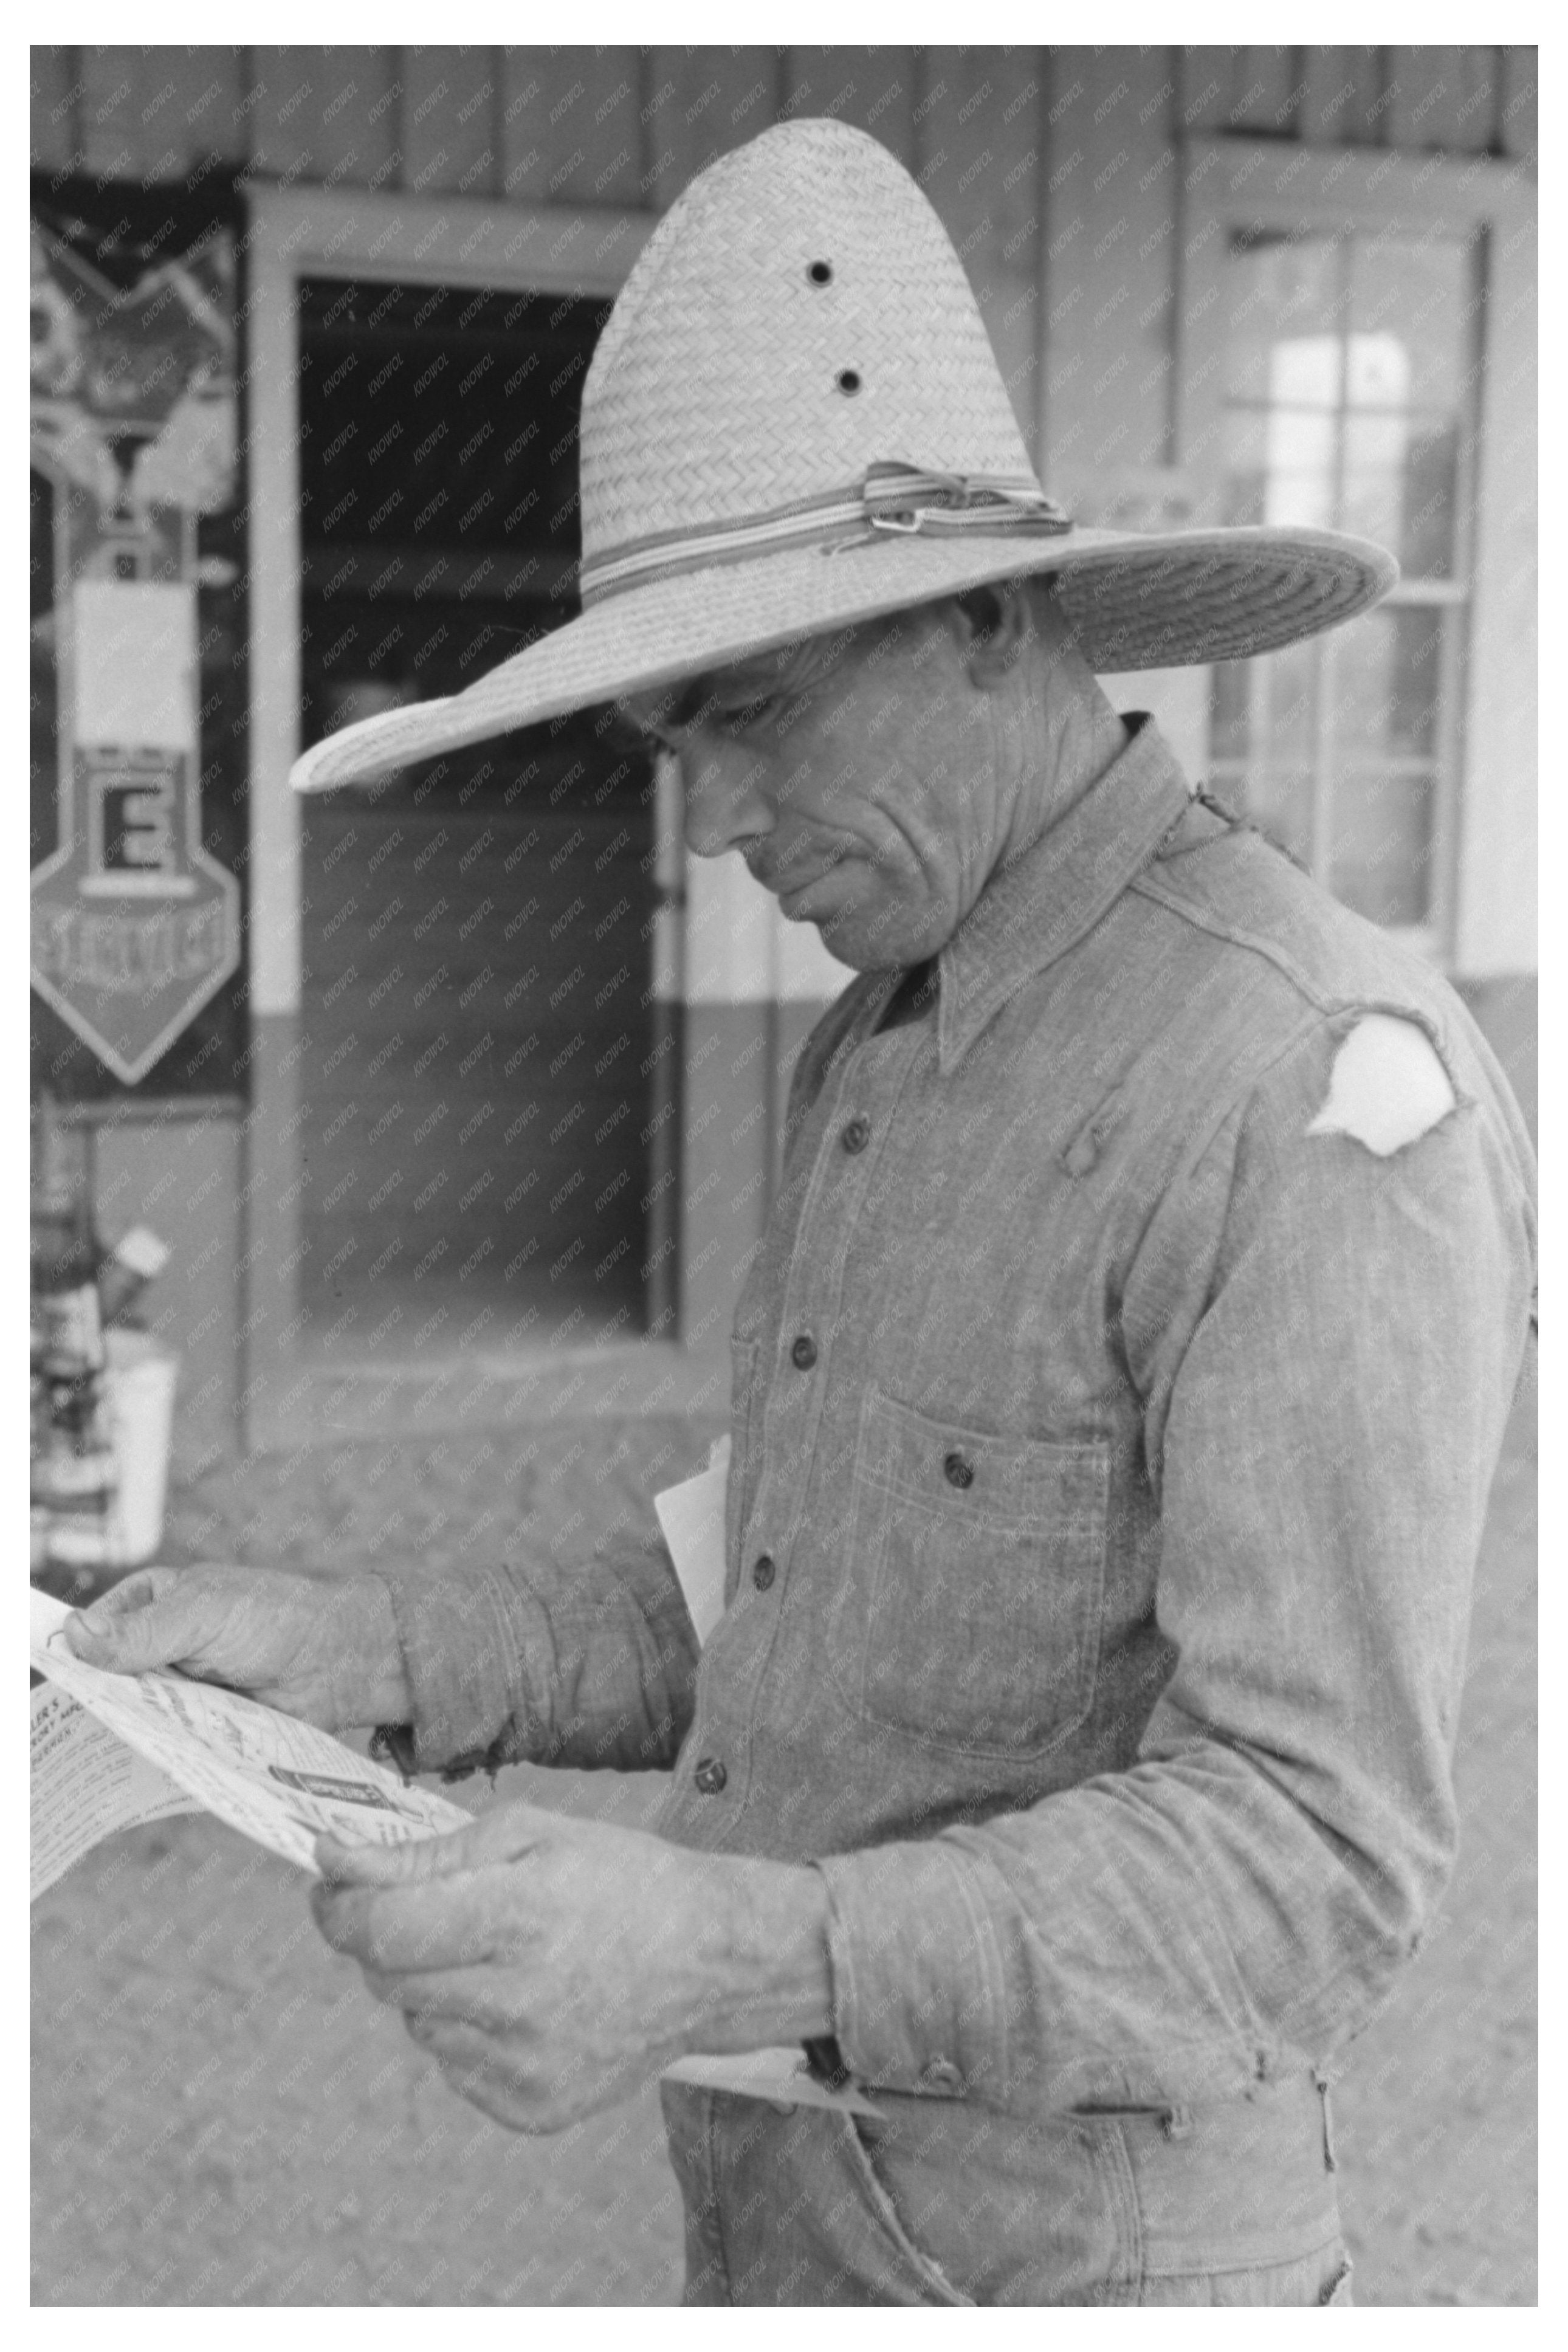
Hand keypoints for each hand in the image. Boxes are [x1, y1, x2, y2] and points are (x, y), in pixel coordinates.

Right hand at [62, 1564, 411, 1730]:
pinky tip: (154, 1768)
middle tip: (92, 1726)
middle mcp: (155, 1648)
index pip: (91, 1632)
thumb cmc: (274, 1617)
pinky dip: (162, 1754)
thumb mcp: (203, 1614)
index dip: (76, 1658)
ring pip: (135, 1717)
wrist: (339, 1660)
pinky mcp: (198, 1726)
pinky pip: (168, 1744)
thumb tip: (74, 1634)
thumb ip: (143, 1631)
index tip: (69, 1684)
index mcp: (148, 1604)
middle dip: (103, 1702)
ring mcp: (175, 1689)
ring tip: (121, 1751)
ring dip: (133, 1732)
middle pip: (107, 1682)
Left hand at [311, 1802, 833, 2132]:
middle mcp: (520, 2002)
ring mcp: (527, 2066)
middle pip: (389, 1980)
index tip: (329, 1880)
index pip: (382, 1929)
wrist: (709, 1959)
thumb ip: (425, 1855)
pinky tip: (520, 1999)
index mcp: (520, 1917)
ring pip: (418, 2024)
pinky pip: (454, 2066)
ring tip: (496, 1954)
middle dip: (385, 1937)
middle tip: (421, 1907)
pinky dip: (466, 2029)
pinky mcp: (534, 2108)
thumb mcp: (531, 1833)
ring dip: (430, 1985)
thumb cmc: (618, 1878)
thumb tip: (333, 1862)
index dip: (339, 1905)